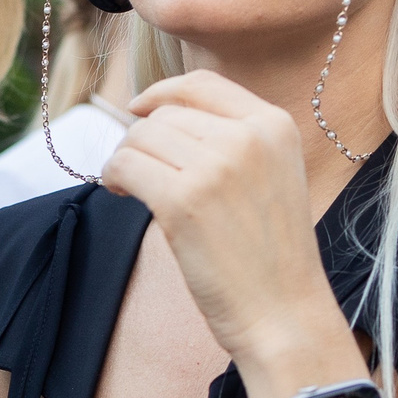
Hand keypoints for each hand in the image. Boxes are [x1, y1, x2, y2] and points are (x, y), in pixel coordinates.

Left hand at [101, 71, 350, 384]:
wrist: (284, 312)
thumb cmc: (270, 254)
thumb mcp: (272, 175)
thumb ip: (232, 140)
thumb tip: (157, 115)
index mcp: (274, 125)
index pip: (202, 84)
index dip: (162, 93)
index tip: (138, 109)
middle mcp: (248, 137)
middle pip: (165, 115)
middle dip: (142, 141)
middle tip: (140, 175)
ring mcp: (216, 166)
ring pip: (140, 137)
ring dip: (125, 160)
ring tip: (133, 188)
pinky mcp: (183, 200)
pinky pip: (125, 165)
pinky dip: (113, 177)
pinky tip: (123, 195)